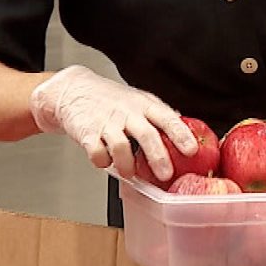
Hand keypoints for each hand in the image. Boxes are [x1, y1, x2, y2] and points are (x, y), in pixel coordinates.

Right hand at [29, 66, 195, 179]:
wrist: (74, 90)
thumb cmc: (110, 99)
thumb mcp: (139, 100)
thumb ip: (159, 115)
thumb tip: (185, 130)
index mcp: (144, 105)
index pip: (167, 118)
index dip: (181, 134)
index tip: (191, 150)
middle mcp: (127, 113)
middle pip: (147, 135)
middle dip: (158, 157)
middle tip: (165, 175)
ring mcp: (107, 123)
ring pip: (121, 147)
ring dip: (128, 165)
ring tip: (131, 173)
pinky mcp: (87, 133)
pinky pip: (97, 153)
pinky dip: (103, 162)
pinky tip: (106, 161)